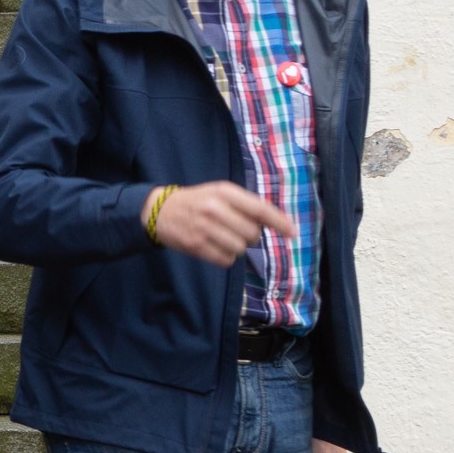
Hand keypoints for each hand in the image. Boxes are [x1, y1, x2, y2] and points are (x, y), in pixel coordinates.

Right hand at [146, 180, 297, 267]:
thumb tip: (278, 222)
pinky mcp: (197, 246)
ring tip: (223, 238)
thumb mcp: (221, 193)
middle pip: (252, 233)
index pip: (259, 209)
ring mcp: (205, 228)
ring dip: (237, 247)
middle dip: (250, 236)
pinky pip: (226, 260)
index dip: (279, 222)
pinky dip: (226, 257)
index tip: (292, 233)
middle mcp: (215, 209)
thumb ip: (246, 204)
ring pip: (240, 248)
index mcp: (224, 192)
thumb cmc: (198, 201)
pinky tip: (215, 247)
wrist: (160, 211)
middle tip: (236, 229)